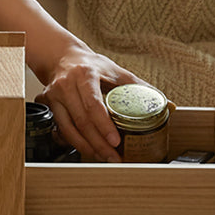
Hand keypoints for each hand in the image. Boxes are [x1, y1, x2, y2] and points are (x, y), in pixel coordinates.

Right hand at [34, 43, 146, 162]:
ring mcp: (53, 96)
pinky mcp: (46, 104)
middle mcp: (66, 85)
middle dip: (98, 143)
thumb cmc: (92, 66)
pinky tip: (87, 149)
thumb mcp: (116, 71)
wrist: (62, 57)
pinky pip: (60, 129)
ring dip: (86, 147)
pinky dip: (74, 142)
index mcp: (85, 75)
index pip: (93, 104)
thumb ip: (140, 87)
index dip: (104, 125)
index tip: (115, 141)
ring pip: (68, 129)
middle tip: (114, 157)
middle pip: (81, 121)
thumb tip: (168, 105)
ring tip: (103, 157)